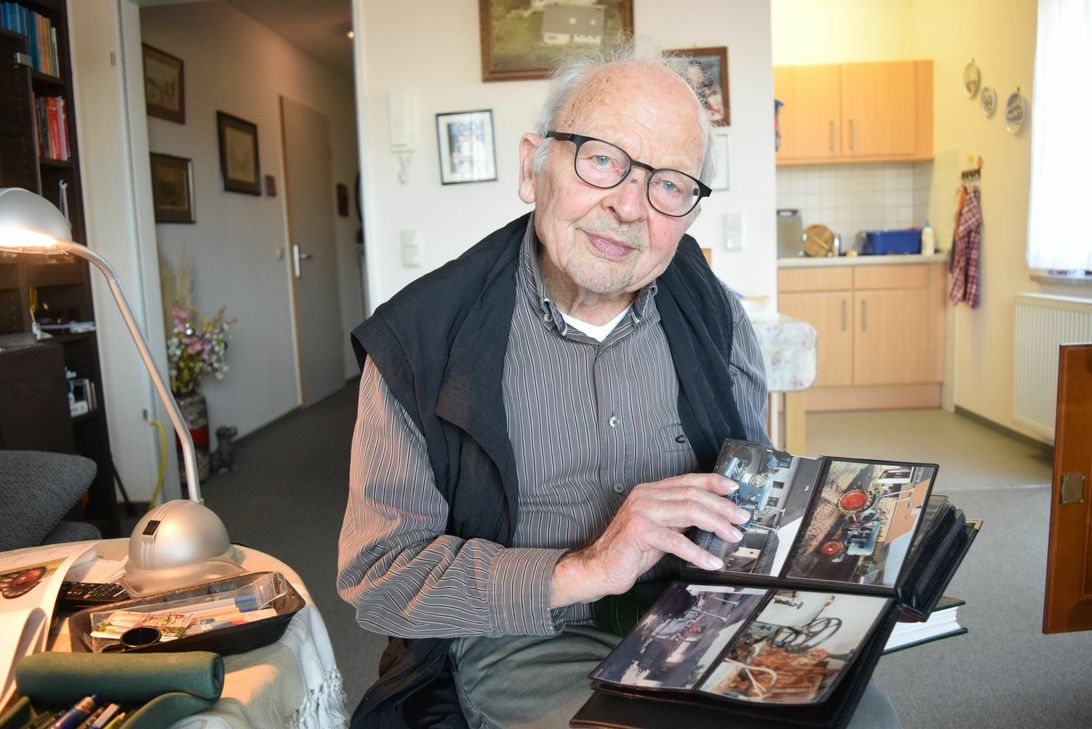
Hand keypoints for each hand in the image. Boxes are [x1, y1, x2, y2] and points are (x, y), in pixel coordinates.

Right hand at [550, 473, 750, 607]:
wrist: (598, 568)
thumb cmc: (629, 551)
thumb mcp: (659, 530)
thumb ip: (679, 520)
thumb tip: (709, 517)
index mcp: (650, 491)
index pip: (688, 481)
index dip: (713, 483)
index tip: (734, 489)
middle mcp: (645, 496)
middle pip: (693, 495)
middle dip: (722, 507)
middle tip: (741, 518)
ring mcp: (641, 512)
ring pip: (689, 511)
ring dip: (716, 524)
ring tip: (733, 536)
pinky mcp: (639, 532)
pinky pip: (676, 541)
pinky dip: (698, 552)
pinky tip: (711, 562)